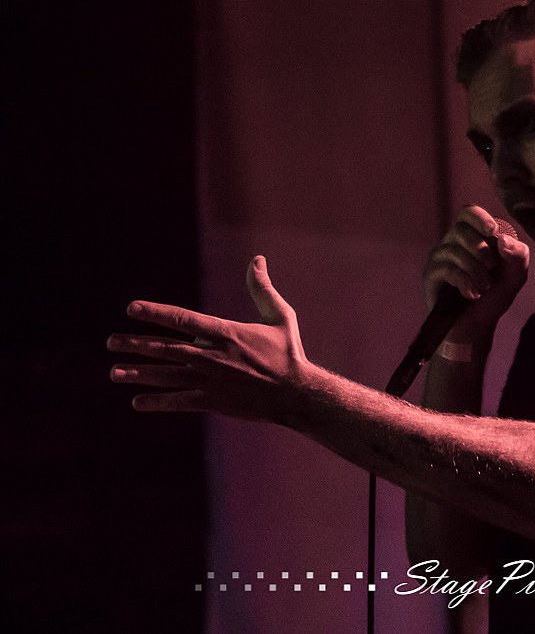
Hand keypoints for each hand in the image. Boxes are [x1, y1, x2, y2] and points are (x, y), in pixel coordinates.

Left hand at [108, 255, 309, 421]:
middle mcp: (212, 356)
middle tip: (111, 342)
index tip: (131, 309)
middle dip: (136, 344)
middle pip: (166, 348)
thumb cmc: (289, 353)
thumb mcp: (280, 316)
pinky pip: (178, 402)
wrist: (296, 394)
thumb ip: (262, 288)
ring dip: (138, 373)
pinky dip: (157, 402)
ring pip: (166, 376)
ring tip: (114, 372)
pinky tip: (137, 402)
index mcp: (225, 333)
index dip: (154, 313)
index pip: (182, 318)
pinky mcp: (213, 401)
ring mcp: (210, 381)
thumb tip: (258, 259)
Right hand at [423, 205, 528, 342]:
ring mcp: (439, 259)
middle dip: (480, 248)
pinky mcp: (430, 276)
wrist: (477, 327)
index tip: (492, 231)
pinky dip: (464, 281)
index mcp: (472, 237)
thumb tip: (503, 240)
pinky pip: (446, 269)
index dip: (479, 217)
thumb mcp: (515, 276)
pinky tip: (472, 294)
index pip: (468, 213)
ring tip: (485, 287)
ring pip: (454, 250)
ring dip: (475, 270)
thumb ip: (518, 256)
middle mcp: (452, 243)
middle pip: (460, 229)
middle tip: (492, 268)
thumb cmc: (494, 297)